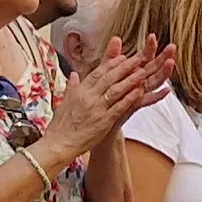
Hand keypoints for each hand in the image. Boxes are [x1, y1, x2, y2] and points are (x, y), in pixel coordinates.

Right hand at [47, 36, 177, 155]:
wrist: (58, 144)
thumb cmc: (60, 126)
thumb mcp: (64, 102)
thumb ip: (71, 87)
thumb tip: (74, 74)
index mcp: (79, 91)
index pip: (97, 73)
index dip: (111, 64)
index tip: (122, 57)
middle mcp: (88, 97)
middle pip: (109, 78)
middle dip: (124, 67)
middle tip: (137, 59)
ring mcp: (97, 109)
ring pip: (116, 90)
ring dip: (130, 80)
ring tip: (142, 72)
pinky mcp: (103, 121)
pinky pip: (119, 107)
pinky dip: (129, 98)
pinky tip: (139, 92)